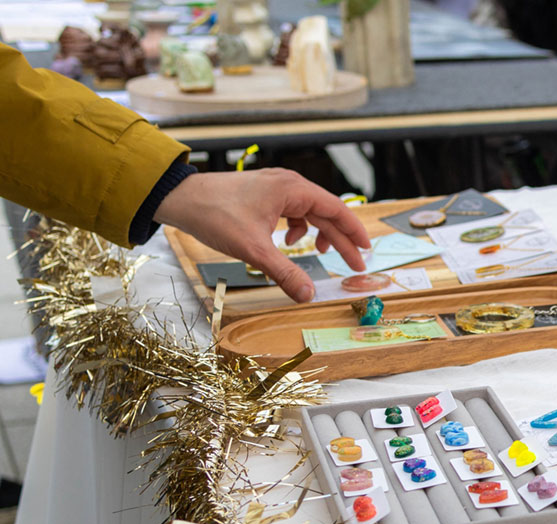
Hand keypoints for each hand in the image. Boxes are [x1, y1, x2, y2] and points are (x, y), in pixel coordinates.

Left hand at [154, 169, 370, 301]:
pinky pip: (293, 212)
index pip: (336, 209)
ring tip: (319, 254)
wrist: (180, 198)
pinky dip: (297, 229)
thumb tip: (308, 295)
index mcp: (293, 189)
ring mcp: (276, 189)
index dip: (354, 231)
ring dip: (319, 234)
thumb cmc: (215, 214)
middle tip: (354, 264)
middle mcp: (288, 185)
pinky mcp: (264, 196)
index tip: (367, 250)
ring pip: (309, 213)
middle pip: (325, 213)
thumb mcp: (254, 249)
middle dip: (340, 240)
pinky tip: (288, 242)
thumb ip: (284, 273)